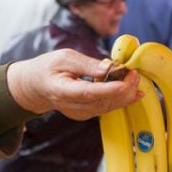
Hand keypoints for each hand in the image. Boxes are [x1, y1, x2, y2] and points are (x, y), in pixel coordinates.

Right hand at [6, 49, 141, 119]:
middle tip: (135, 75)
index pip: (90, 93)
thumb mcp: (64, 58)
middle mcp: (72, 106)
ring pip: (107, 107)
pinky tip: (131, 90)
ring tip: (136, 81)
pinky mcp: (86, 114)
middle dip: (123, 90)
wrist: (35, 87)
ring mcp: (80, 113)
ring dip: (125, 95)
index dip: (110, 89)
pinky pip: (106, 108)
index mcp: (62, 91)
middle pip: (102, 102)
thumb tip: (109, 68)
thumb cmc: (48, 68)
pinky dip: (120, 99)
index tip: (127, 81)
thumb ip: (87, 64)